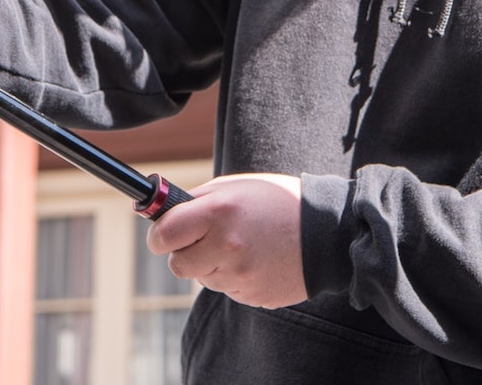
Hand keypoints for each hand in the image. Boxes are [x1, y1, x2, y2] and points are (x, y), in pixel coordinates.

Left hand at [145, 173, 305, 308]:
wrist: (327, 232)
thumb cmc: (277, 202)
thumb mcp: (235, 187)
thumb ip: (194, 201)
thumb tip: (154, 214)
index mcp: (219, 212)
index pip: (165, 235)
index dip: (158, 236)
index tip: (161, 235)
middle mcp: (227, 245)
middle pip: (178, 264)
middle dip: (184, 253)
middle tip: (202, 240)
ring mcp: (241, 274)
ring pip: (202, 279)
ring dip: (211, 264)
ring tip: (240, 245)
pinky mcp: (253, 295)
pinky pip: (227, 289)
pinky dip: (233, 277)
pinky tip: (255, 259)